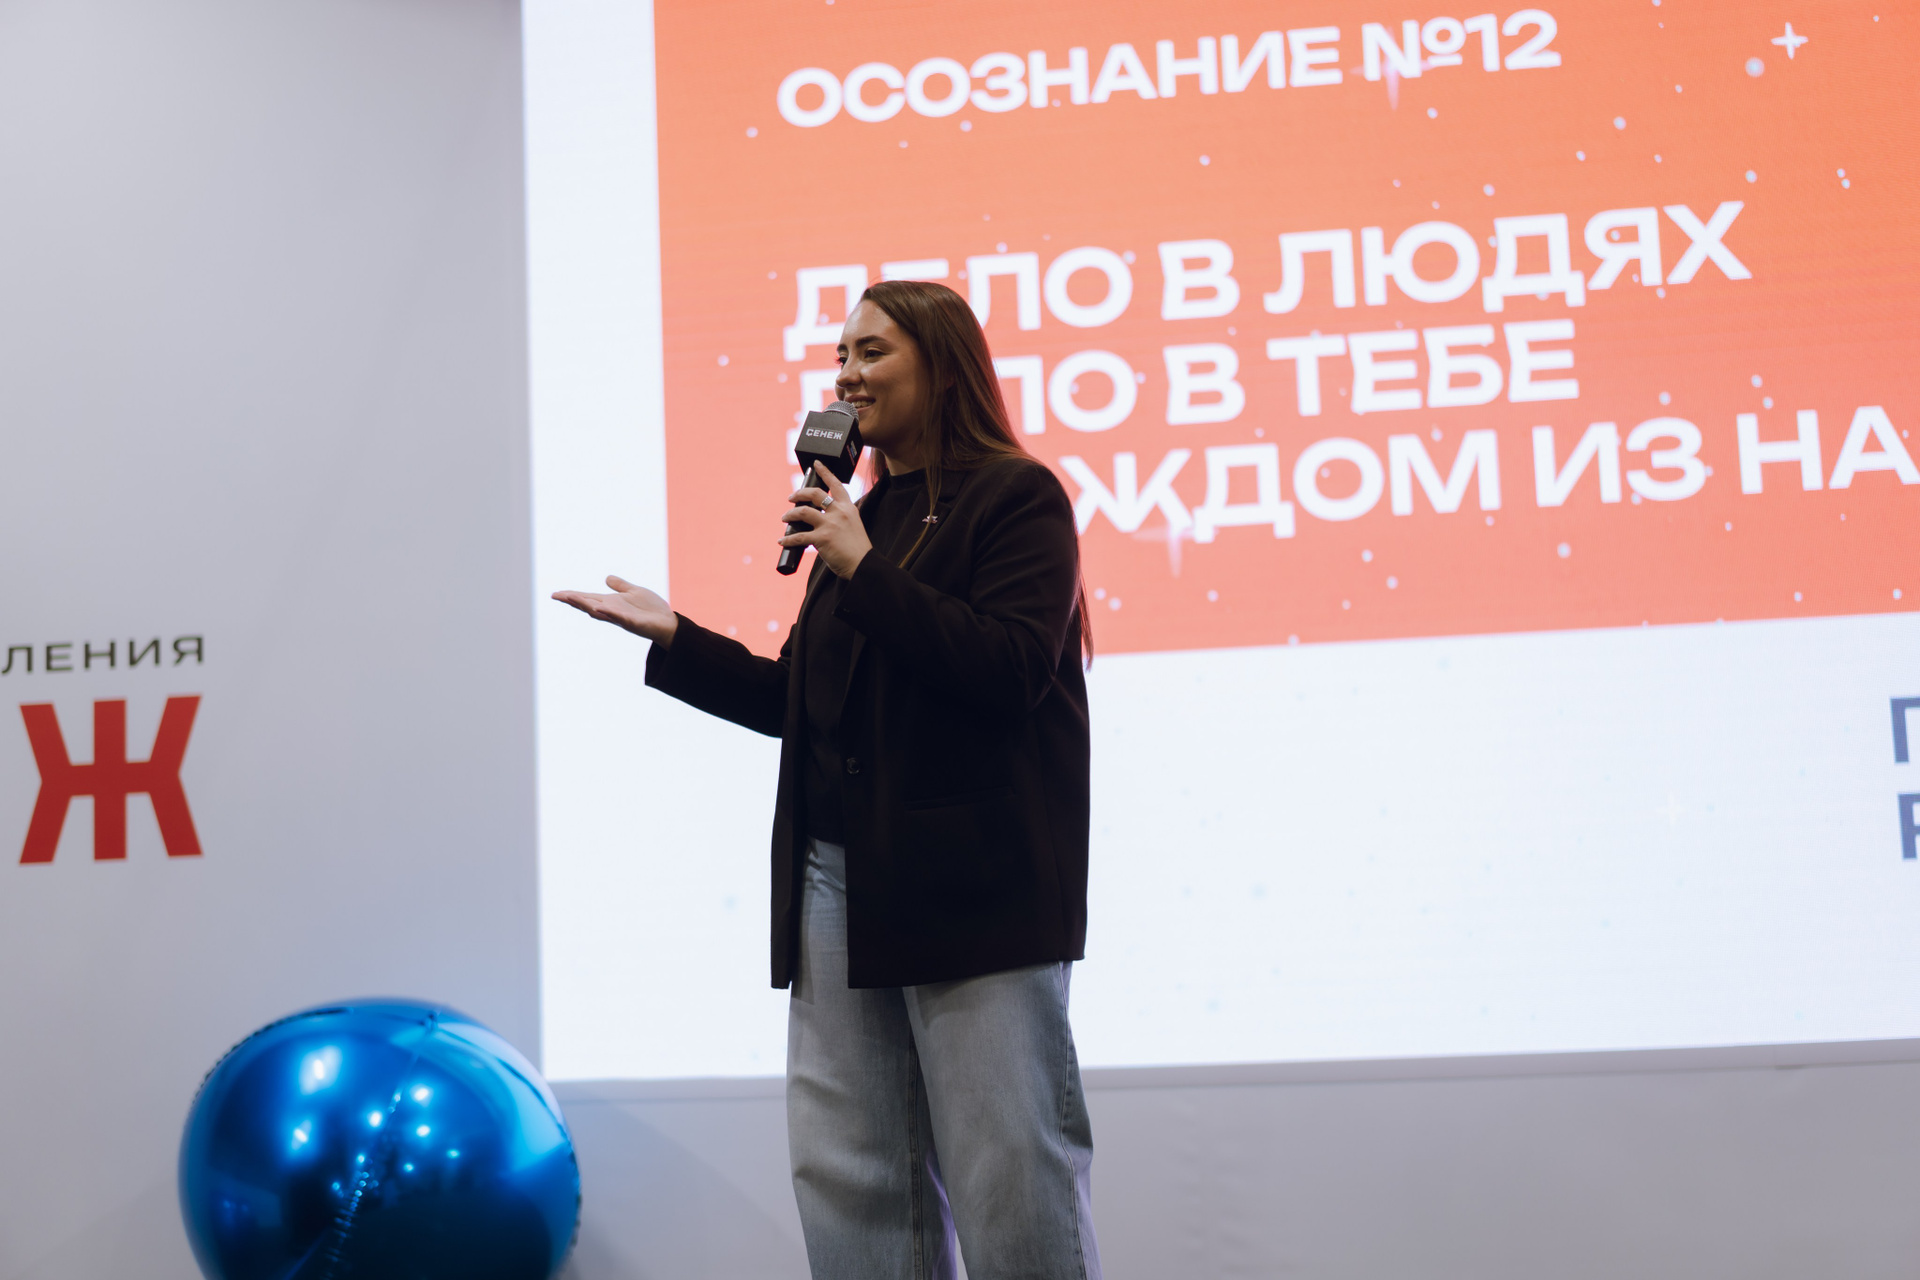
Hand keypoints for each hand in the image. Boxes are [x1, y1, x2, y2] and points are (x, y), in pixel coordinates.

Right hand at [551, 575, 678, 645]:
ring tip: (571, 597)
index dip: (572, 596)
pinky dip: (610, 613)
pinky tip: (600, 608)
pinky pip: (619, 618)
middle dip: (573, 600)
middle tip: (557, 595)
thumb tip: (606, 578)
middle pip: (588, 605)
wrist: (668, 623)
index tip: (556, 593)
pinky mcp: (633, 623)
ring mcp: (621, 618)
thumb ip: (620, 586)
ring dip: (585, 605)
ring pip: (600, 612)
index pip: (588, 598)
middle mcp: (612, 611)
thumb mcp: (634, 591)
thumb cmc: (652, 610)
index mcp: (611, 603)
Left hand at [780, 463, 870, 578]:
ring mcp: (830, 524)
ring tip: (785, 519)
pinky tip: (782, 541)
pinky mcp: (822, 538)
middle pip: (815, 494)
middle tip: (791, 497)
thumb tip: (820, 519)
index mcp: (849, 508)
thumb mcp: (853, 526)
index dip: (825, 472)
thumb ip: (840, 518)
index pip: (836, 485)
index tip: (816, 464)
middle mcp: (839, 512)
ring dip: (790, 515)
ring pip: (803, 511)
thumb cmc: (857, 549)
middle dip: (799, 493)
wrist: (863, 564)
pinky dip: (788, 539)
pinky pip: (798, 536)